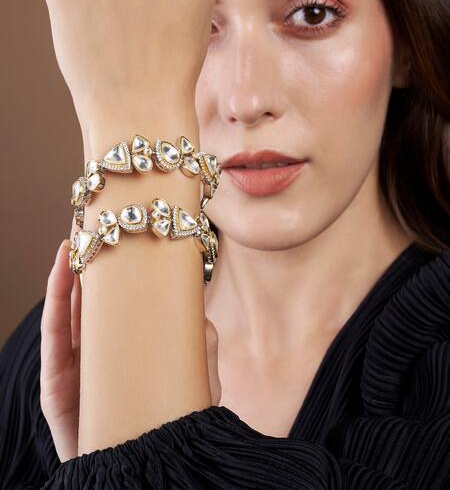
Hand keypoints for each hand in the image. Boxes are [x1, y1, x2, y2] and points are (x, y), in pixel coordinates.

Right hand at [40, 239, 221, 460]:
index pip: (123, 302)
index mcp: (130, 351)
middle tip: (99, 218)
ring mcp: (78, 370)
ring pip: (71, 308)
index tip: (127, 232)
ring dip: (72, 267)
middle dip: (94, 258)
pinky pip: (55, 336)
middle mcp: (101, 356)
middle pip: (93, 299)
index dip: (122, 268)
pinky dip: (56, 299)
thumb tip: (201, 312)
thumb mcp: (196, 385)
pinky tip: (63, 266)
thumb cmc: (171, 432)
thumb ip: (199, 347)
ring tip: (80, 230)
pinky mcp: (59, 389)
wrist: (149, 478)